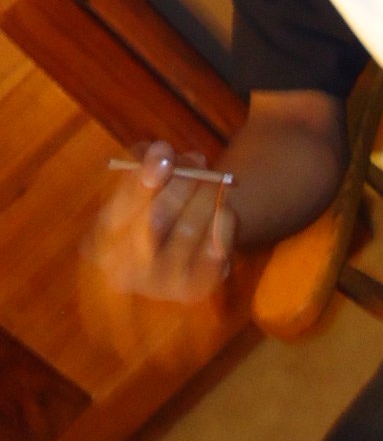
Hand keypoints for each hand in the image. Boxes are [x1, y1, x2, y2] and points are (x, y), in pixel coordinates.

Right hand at [85, 141, 236, 303]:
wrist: (181, 251)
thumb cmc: (154, 206)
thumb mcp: (143, 180)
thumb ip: (145, 162)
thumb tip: (161, 152)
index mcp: (100, 244)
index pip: (118, 211)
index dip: (143, 179)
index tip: (164, 149)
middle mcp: (123, 272)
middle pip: (153, 222)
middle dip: (179, 185)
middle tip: (199, 158)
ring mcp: (158, 286)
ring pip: (186, 232)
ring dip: (205, 197)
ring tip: (217, 178)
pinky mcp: (192, 291)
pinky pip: (213, 253)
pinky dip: (222, 225)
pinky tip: (225, 208)